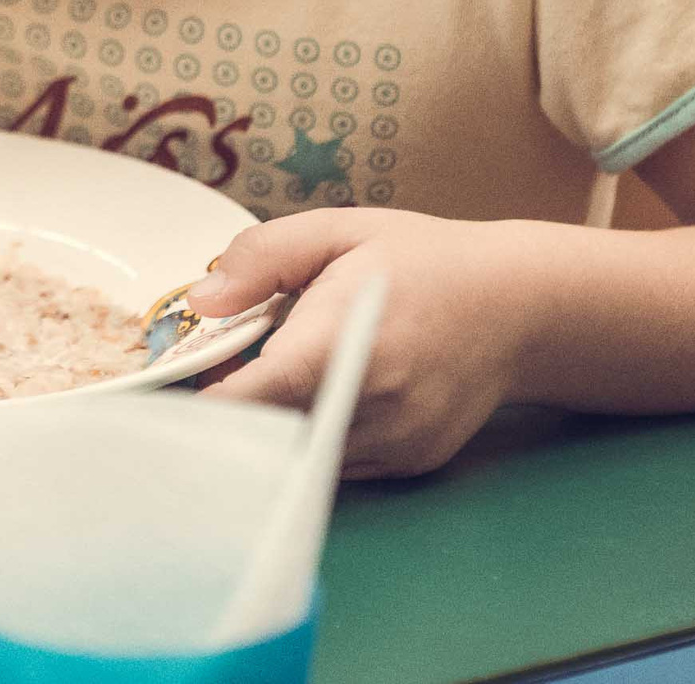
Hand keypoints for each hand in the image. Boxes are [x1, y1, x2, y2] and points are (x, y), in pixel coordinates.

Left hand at [189, 208, 535, 477]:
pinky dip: (311, 435)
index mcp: (347, 340)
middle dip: (231, 410)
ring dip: (272, 425)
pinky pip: (335, 463)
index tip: (173, 391)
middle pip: (268, 433)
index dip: (204, 402)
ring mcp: (395, 443)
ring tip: (277, 373)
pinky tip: (319, 393)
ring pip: (299, 454)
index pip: (255, 397)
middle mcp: (374, 405)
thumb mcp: (341, 231)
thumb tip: (201, 300)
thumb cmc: (425, 261)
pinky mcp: (410, 463)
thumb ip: (263, 257)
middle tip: (219, 372)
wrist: (521, 306)